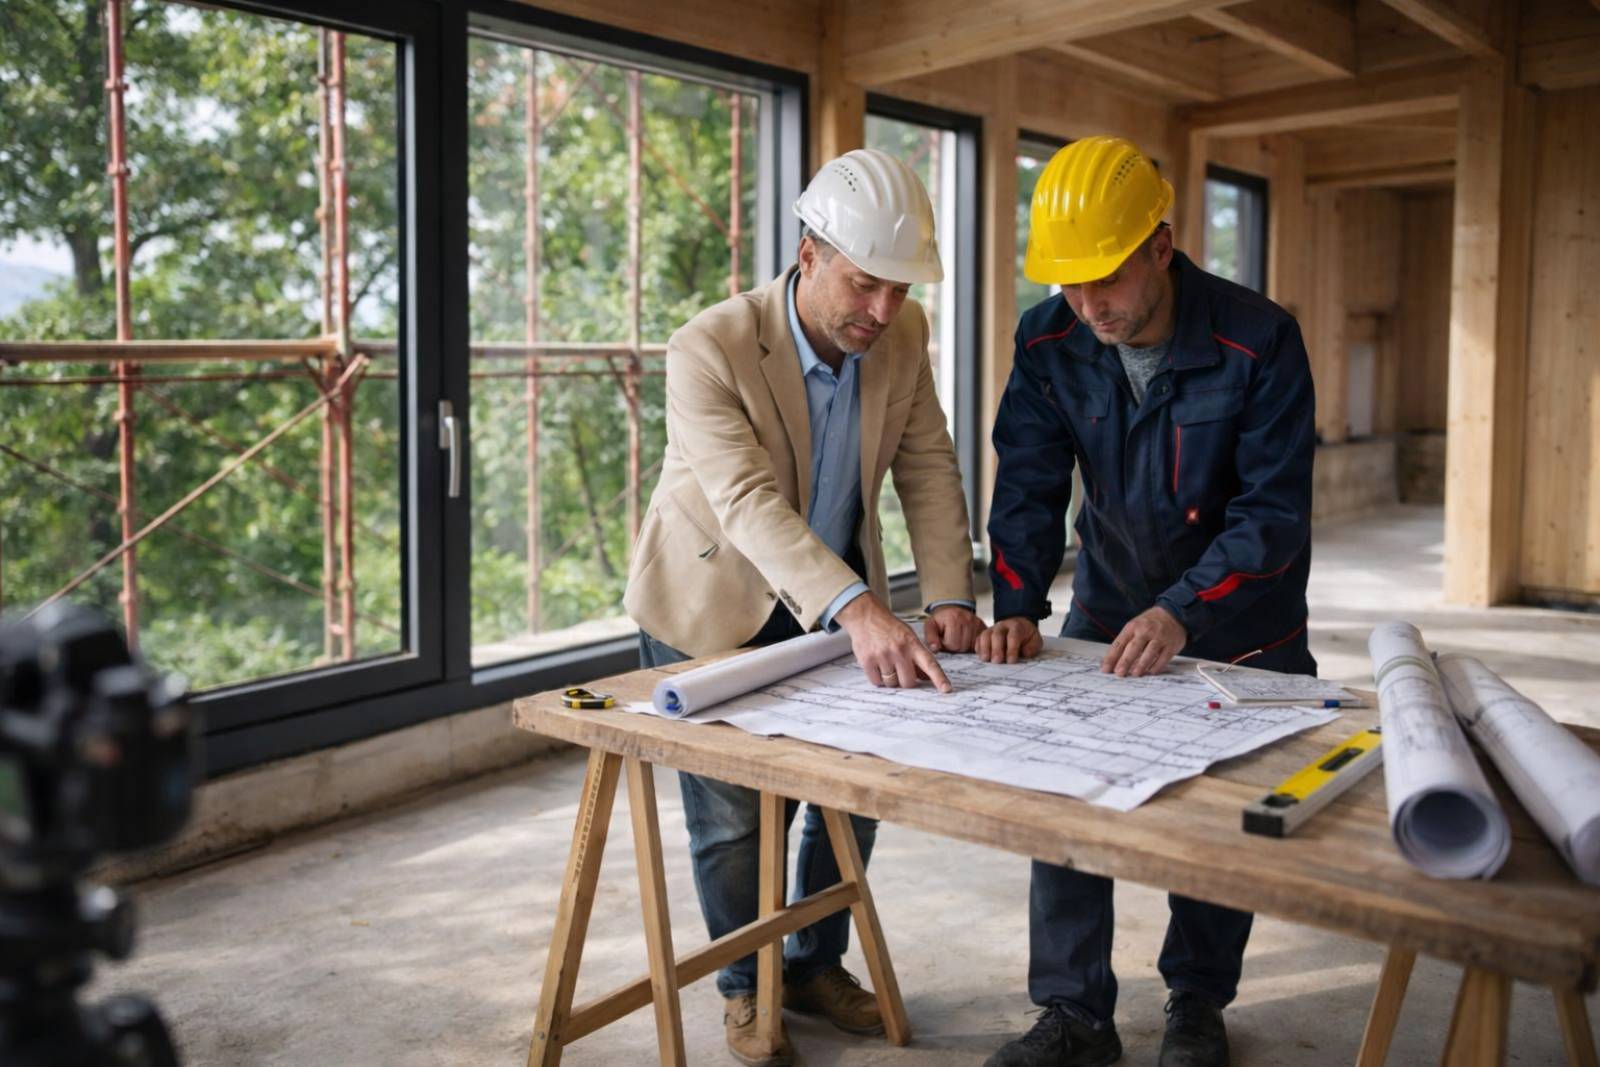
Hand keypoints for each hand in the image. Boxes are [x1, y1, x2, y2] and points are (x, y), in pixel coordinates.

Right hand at [835, 593, 951, 692]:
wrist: (865, 616)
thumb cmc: (888, 626)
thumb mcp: (908, 636)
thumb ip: (917, 657)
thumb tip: (926, 678)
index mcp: (912, 644)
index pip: (930, 664)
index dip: (939, 678)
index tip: (946, 689)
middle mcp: (899, 650)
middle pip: (908, 682)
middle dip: (905, 680)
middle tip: (900, 670)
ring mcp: (883, 656)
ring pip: (892, 683)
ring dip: (890, 679)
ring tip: (886, 663)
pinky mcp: (868, 661)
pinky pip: (877, 682)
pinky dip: (877, 678)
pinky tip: (876, 665)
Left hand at [924, 605, 985, 652]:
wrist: (951, 611)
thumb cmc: (941, 620)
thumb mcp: (930, 625)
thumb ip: (930, 637)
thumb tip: (934, 649)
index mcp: (953, 617)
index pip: (951, 644)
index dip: (945, 645)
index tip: (943, 639)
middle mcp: (967, 619)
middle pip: (962, 647)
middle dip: (954, 647)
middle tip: (950, 640)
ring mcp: (977, 623)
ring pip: (970, 647)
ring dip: (963, 647)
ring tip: (957, 639)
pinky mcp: (983, 628)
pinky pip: (978, 644)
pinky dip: (971, 646)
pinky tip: (965, 640)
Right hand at [974, 616, 1042, 662]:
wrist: (1020, 625)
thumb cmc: (1027, 636)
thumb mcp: (1035, 640)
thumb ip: (1032, 647)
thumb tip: (1024, 653)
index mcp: (1016, 627)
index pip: (1013, 636)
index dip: (1011, 649)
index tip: (1011, 661)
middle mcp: (1002, 626)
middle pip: (996, 635)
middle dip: (996, 649)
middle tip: (997, 661)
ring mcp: (992, 629)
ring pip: (985, 635)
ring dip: (984, 648)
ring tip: (986, 659)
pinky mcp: (985, 634)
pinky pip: (978, 639)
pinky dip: (978, 647)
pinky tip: (981, 657)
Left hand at [1101, 605, 1186, 676]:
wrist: (1173, 613)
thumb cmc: (1149, 623)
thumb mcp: (1135, 626)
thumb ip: (1125, 642)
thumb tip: (1113, 662)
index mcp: (1133, 626)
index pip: (1119, 643)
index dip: (1111, 657)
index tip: (1105, 669)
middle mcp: (1146, 631)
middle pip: (1133, 648)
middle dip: (1125, 661)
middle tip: (1119, 673)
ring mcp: (1159, 637)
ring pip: (1149, 653)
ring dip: (1141, 665)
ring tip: (1135, 674)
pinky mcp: (1171, 645)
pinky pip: (1163, 658)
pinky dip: (1156, 666)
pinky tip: (1150, 672)